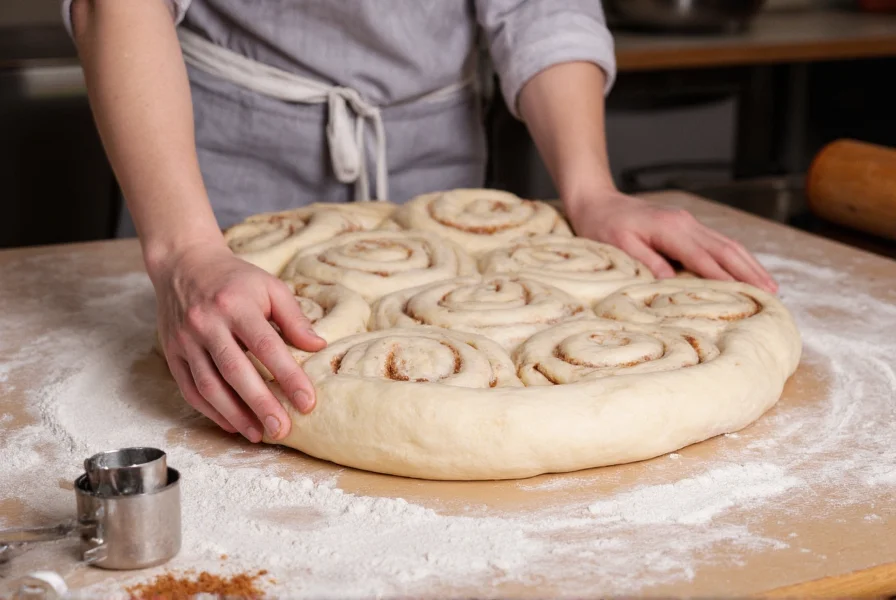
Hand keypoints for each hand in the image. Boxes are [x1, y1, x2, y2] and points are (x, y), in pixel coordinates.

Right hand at [150, 241, 326, 441]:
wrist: (184, 263)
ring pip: (210, 385)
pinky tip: (232, 425)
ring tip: (259, 434)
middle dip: (261, 404)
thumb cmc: (235, 279)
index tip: (308, 402)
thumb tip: (318, 347)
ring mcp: (185, 340)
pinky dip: (211, 411)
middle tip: (282, 429)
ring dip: (235, 414)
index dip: (288, 376)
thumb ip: (294, 317)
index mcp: (236, 305)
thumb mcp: (270, 286)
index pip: (266, 346)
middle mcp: (207, 323)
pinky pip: (190, 389)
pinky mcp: (171, 353)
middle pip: (236, 371)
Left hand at [567, 191, 777, 292]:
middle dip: (751, 272)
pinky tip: (746, 270)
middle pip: (726, 249)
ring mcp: (689, 223)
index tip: (749, 296)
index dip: (728, 278)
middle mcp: (686, 224)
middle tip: (773, 294)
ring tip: (770, 286)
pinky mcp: (686, 225)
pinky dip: (736, 257)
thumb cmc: (603, 226)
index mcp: (671, 229)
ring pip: (728, 244)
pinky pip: (718, 242)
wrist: (597, 201)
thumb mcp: (618, 246)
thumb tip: (671, 281)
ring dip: (750, 264)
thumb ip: (647, 262)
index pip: (705, 258)